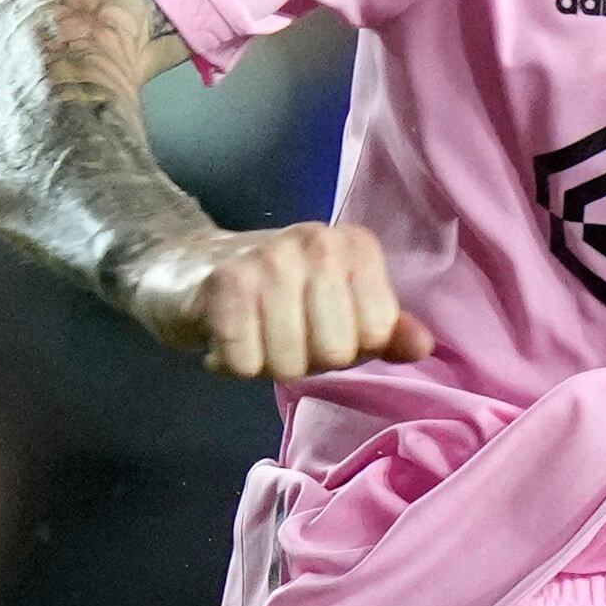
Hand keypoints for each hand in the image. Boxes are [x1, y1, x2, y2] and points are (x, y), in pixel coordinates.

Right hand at [127, 220, 435, 379]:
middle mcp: (316, 242)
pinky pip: (246, 363)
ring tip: (250, 332)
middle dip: (304, 359)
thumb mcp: (337, 309)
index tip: (316, 325)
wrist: (181, 265)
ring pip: (290, 364)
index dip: (346, 347)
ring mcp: (269, 259)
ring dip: (264, 363)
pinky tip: (223, 336)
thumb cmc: (271, 295)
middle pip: (336, 353)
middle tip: (277, 332)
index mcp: (353, 245)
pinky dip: (230, 364)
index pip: (378, 334)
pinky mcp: (223, 284)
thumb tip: (423, 345)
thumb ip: (385, 328)